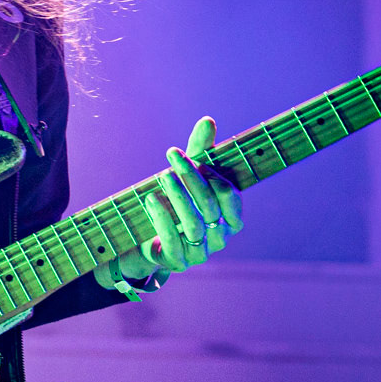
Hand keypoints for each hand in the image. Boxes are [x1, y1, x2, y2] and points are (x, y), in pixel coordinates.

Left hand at [108, 116, 245, 286]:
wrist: (150, 240)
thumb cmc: (178, 203)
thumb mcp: (189, 176)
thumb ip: (200, 151)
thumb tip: (208, 120)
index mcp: (230, 217)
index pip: (230, 196)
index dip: (214, 177)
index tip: (196, 158)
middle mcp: (219, 236)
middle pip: (209, 205)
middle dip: (191, 177)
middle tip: (172, 154)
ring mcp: (200, 251)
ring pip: (193, 223)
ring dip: (178, 196)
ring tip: (163, 175)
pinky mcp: (178, 261)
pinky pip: (172, 240)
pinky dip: (162, 218)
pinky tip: (150, 199)